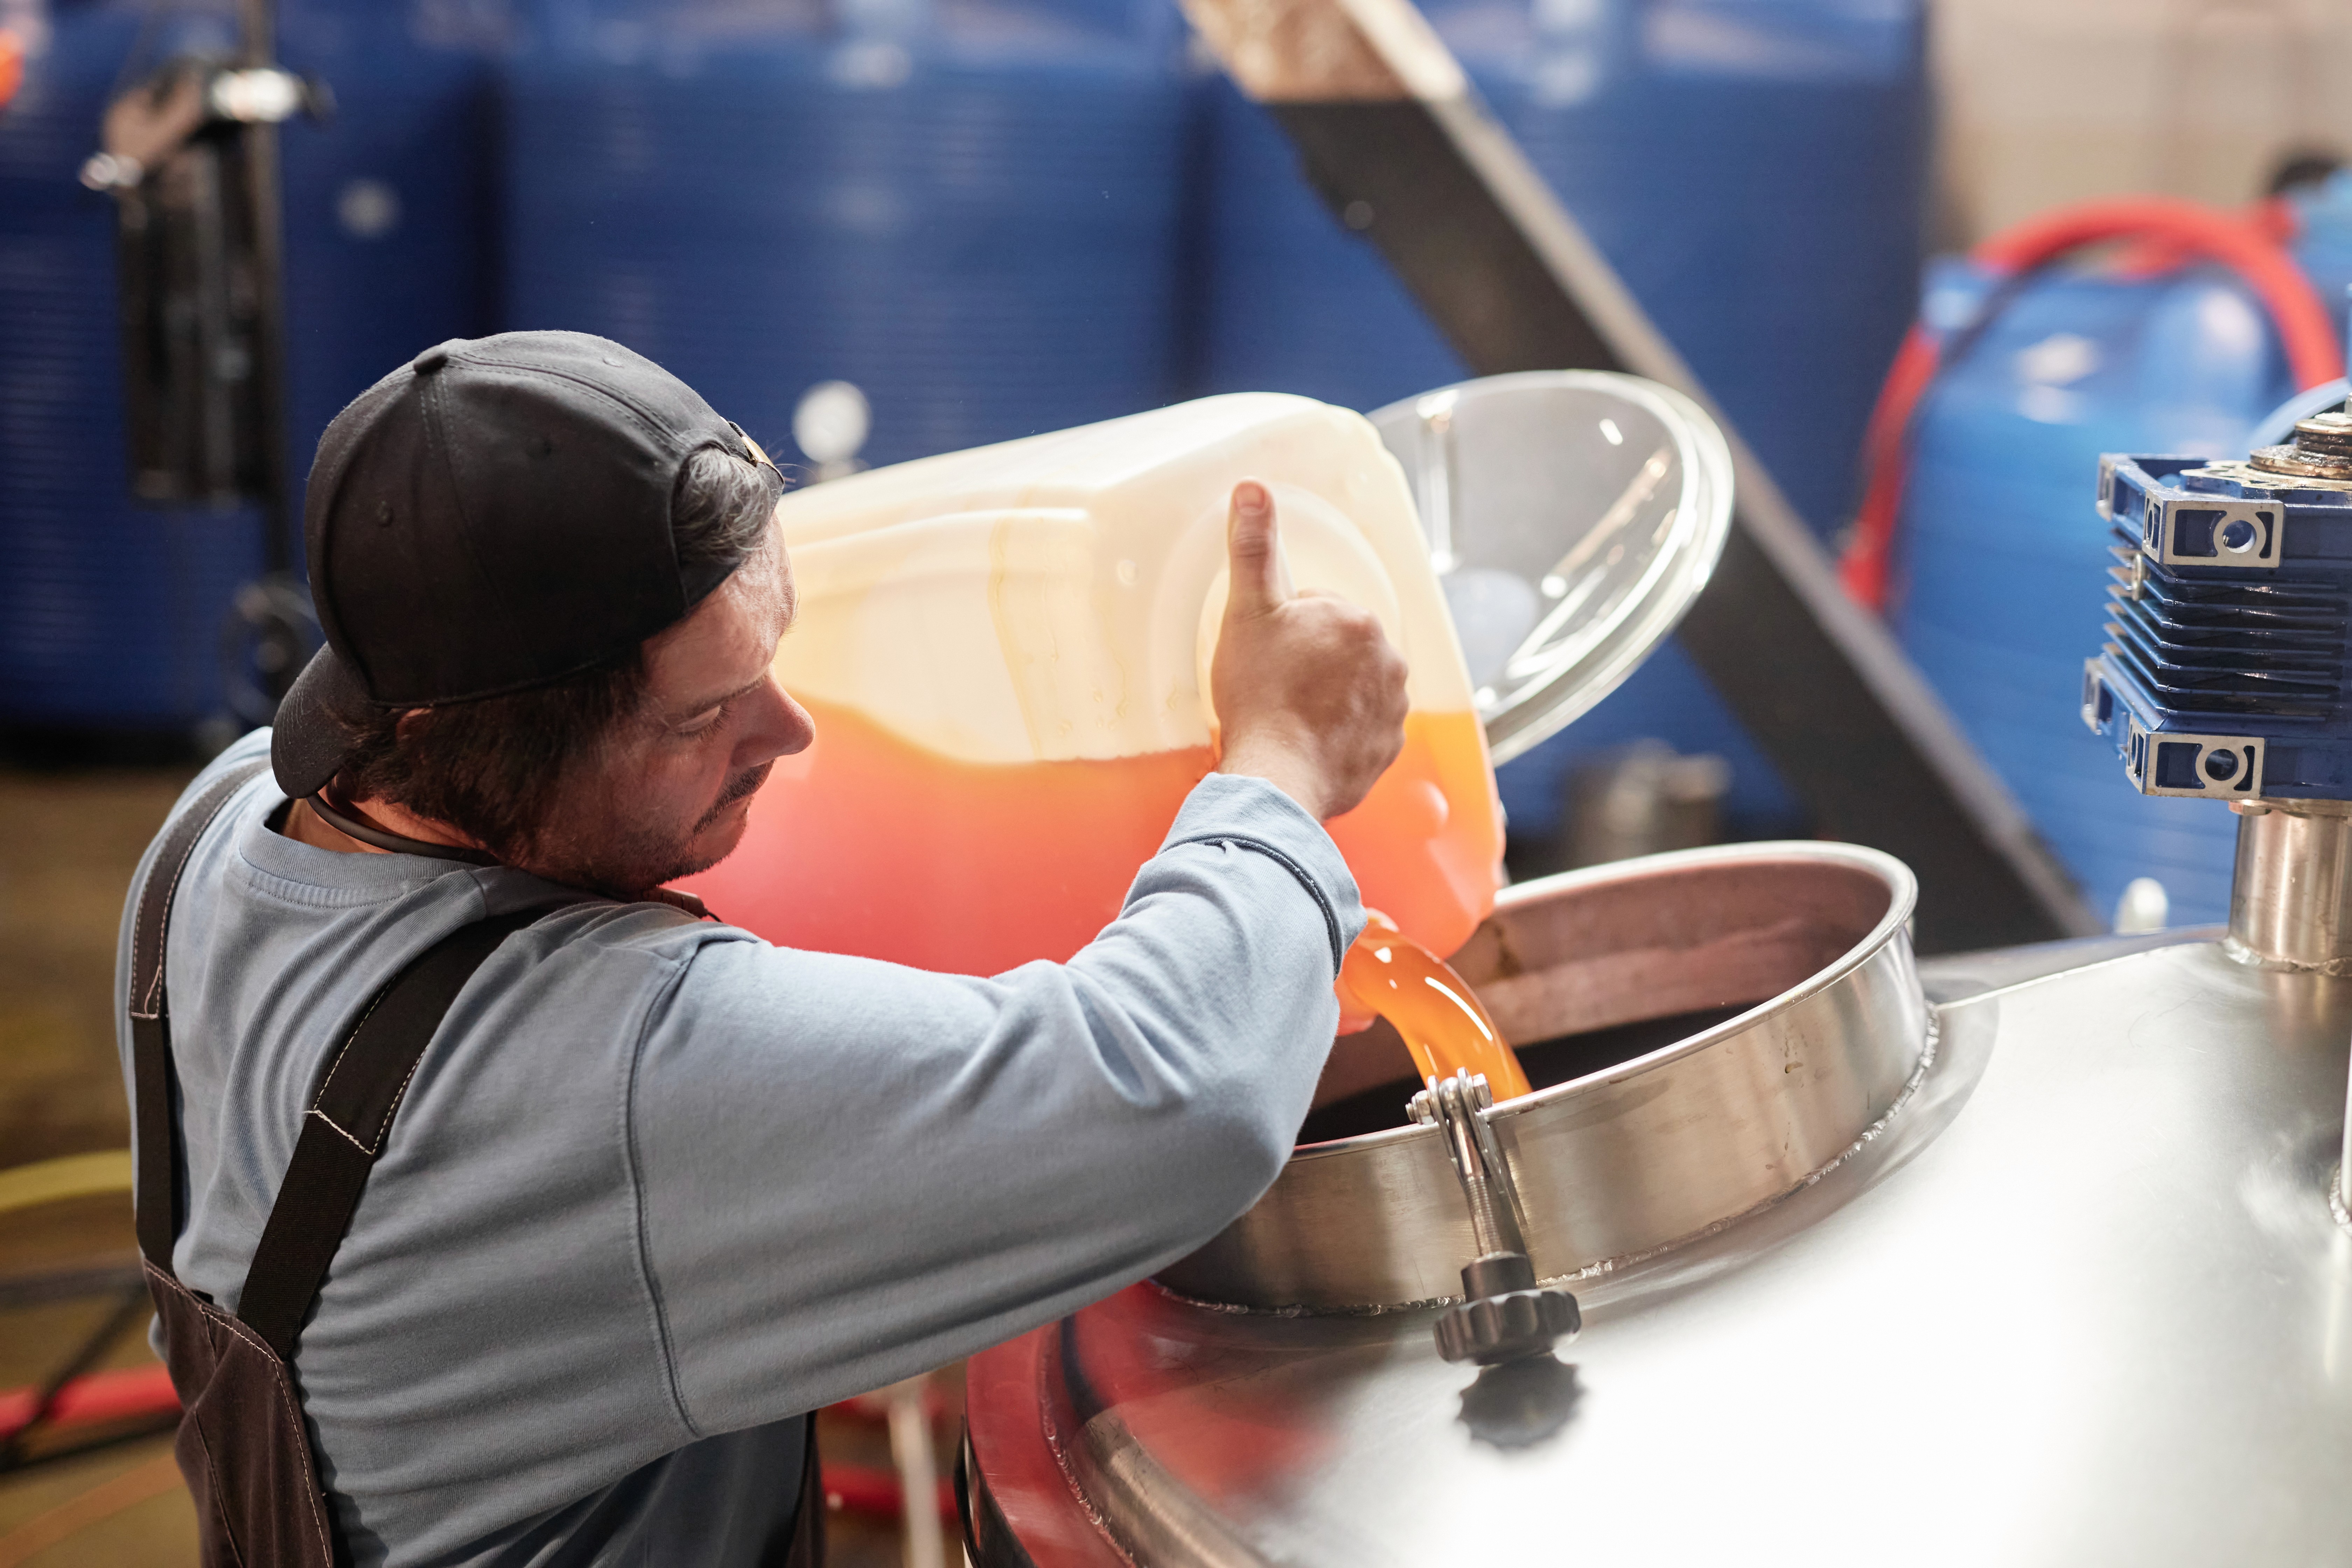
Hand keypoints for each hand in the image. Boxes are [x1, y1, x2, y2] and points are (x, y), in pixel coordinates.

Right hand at [1211, 480, 1407, 819]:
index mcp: (1358, 620)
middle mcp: (1389, 660)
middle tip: (1276, 686)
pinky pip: (1364, 730)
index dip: (1286, 632)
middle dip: (1313, 661)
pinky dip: (1342, 733)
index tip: (1268, 656)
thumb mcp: (1246, 612)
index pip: (1319, 611)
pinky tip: (1309, 741)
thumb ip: (1253, 548)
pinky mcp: (1389, 749)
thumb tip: (1252, 487)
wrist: (1276, 776)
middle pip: (1341, 650)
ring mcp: (1393, 708)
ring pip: (1355, 689)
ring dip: (1329, 697)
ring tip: (1291, 716)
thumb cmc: (1259, 694)